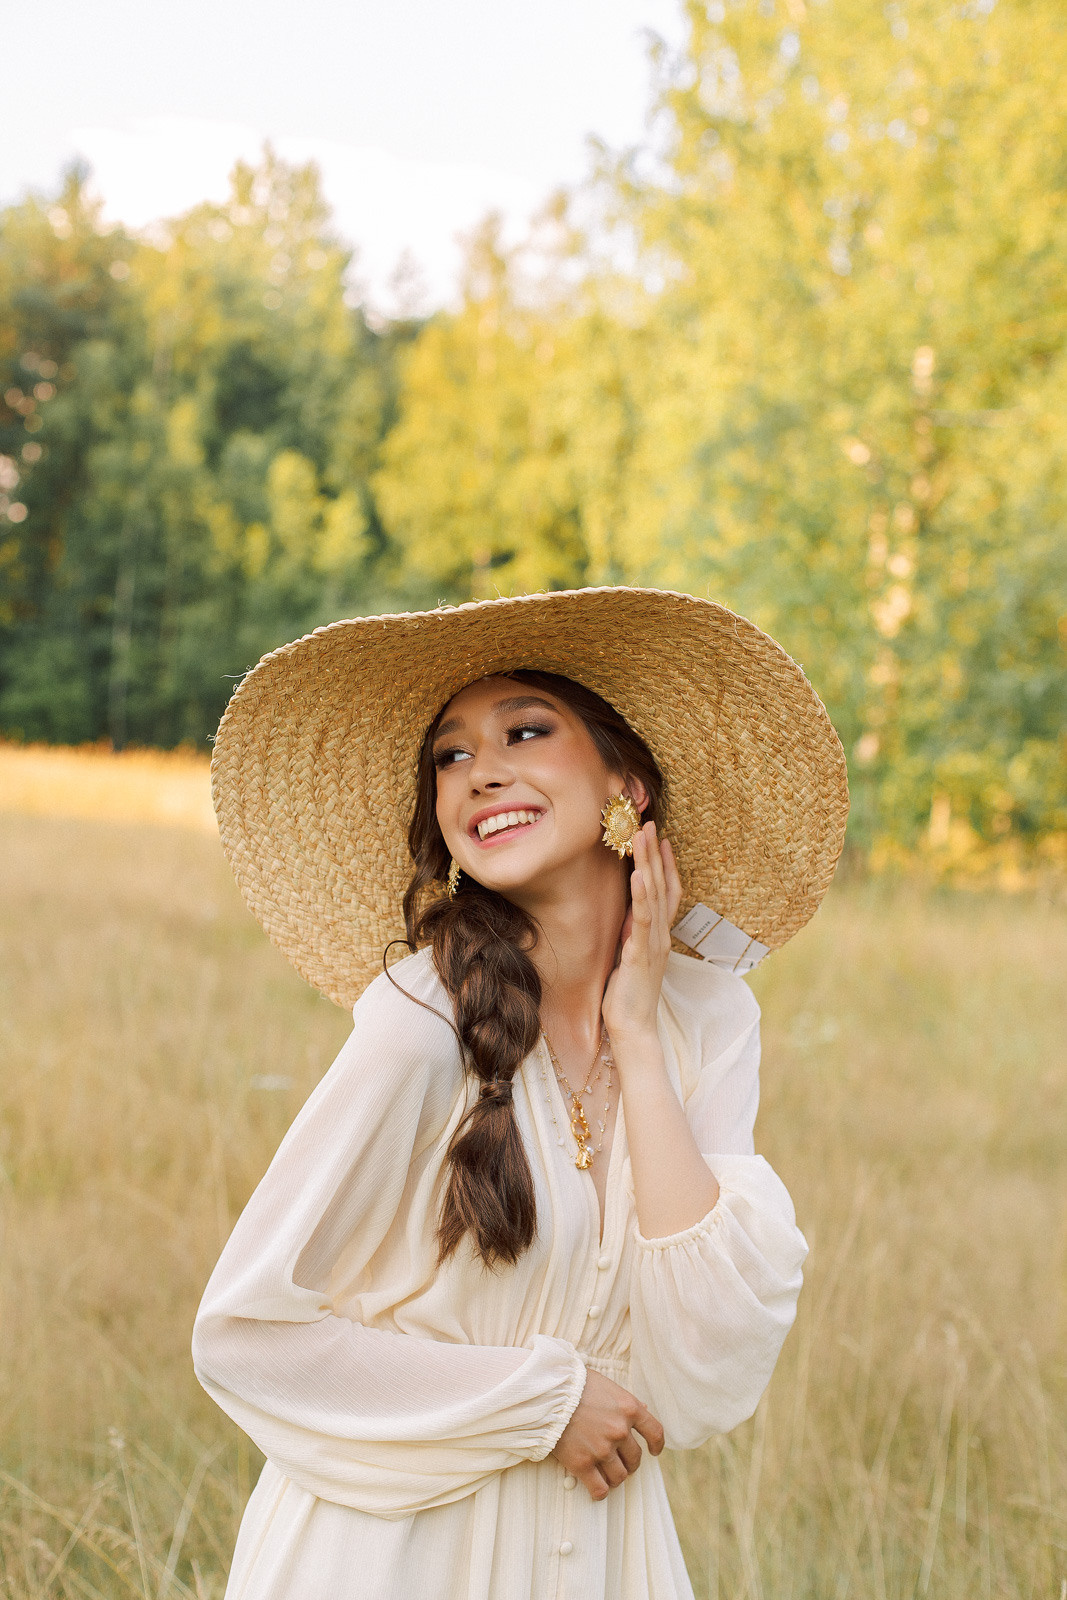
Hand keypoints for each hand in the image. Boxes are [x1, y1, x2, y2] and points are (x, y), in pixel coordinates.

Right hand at [550, 1368, 663, 1498]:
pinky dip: (600, 1492)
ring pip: (619, 1476)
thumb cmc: (575, 1384)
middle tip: (619, 1462)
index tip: (654, 1452)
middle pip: (635, 1458)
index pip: (655, 1432)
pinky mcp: (582, 1463)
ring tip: (606, 1474)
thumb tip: (642, 1411)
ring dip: (615, 1477)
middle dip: (629, 1463)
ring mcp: (602, 1449)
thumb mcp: (607, 1386)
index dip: (657, 1445)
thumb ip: (624, 1402)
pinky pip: (599, 1489)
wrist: (547, 1392)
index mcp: (629, 1408)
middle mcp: (620, 1430)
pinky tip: (596, 1488)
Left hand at [602, 822, 682, 1043]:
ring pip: (653, 895)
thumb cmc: (628, 998)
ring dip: (648, 863)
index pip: (667, 893)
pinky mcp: (640, 955)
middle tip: (649, 822)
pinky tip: (637, 875)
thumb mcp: (630, 958)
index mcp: (659, 937)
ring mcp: (653, 944)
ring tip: (643, 835)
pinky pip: (642, 920)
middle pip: (661, 885)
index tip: (661, 839)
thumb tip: (628, 914)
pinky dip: (641, 896)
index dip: (666, 865)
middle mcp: (661, 936)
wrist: (632, 1030)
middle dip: (655, 853)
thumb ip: (633, 935)